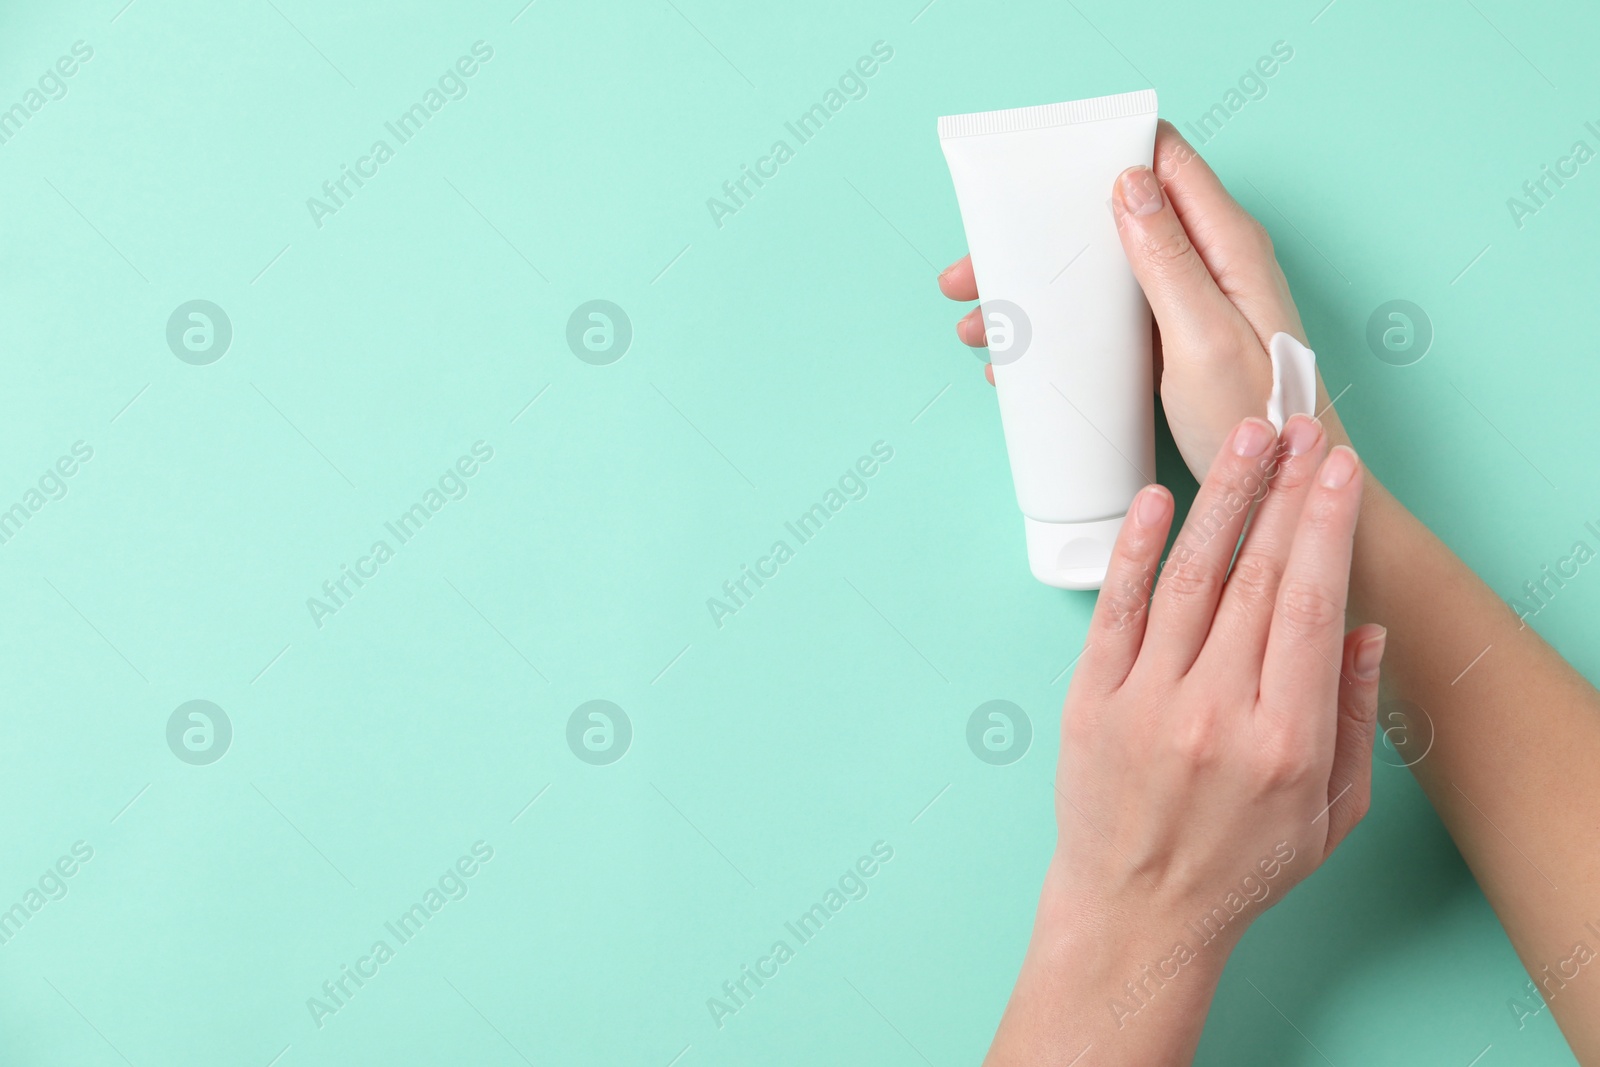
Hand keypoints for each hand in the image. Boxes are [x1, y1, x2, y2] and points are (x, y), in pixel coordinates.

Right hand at [939, 120, 1332, 479]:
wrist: (1286, 490)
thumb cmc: (1257, 420)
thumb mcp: (1206, 339)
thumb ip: (1169, 260)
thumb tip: (1131, 182)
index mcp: (1227, 243)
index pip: (1165, 160)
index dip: (1102, 153)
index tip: (1034, 175)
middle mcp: (1210, 259)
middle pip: (1116, 216)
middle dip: (1040, 237)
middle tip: (974, 269)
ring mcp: (1191, 299)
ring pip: (1102, 270)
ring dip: (1039, 291)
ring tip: (981, 326)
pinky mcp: (1174, 337)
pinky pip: (1110, 316)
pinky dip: (1062, 328)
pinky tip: (1023, 361)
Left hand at [986, 414, 1383, 1063]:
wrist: (1135, 912)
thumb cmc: (1237, 865)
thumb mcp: (1331, 813)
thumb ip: (1350, 715)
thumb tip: (1362, 626)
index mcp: (1285, 742)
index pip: (1310, 604)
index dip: (1325, 526)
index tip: (1337, 471)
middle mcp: (1214, 714)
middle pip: (1254, 577)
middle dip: (1282, 491)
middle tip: (1298, 429)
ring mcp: (1144, 703)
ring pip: (1188, 578)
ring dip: (1220, 498)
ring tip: (1245, 438)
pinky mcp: (1089, 700)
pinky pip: (1116, 610)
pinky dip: (1137, 550)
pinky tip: (1161, 500)